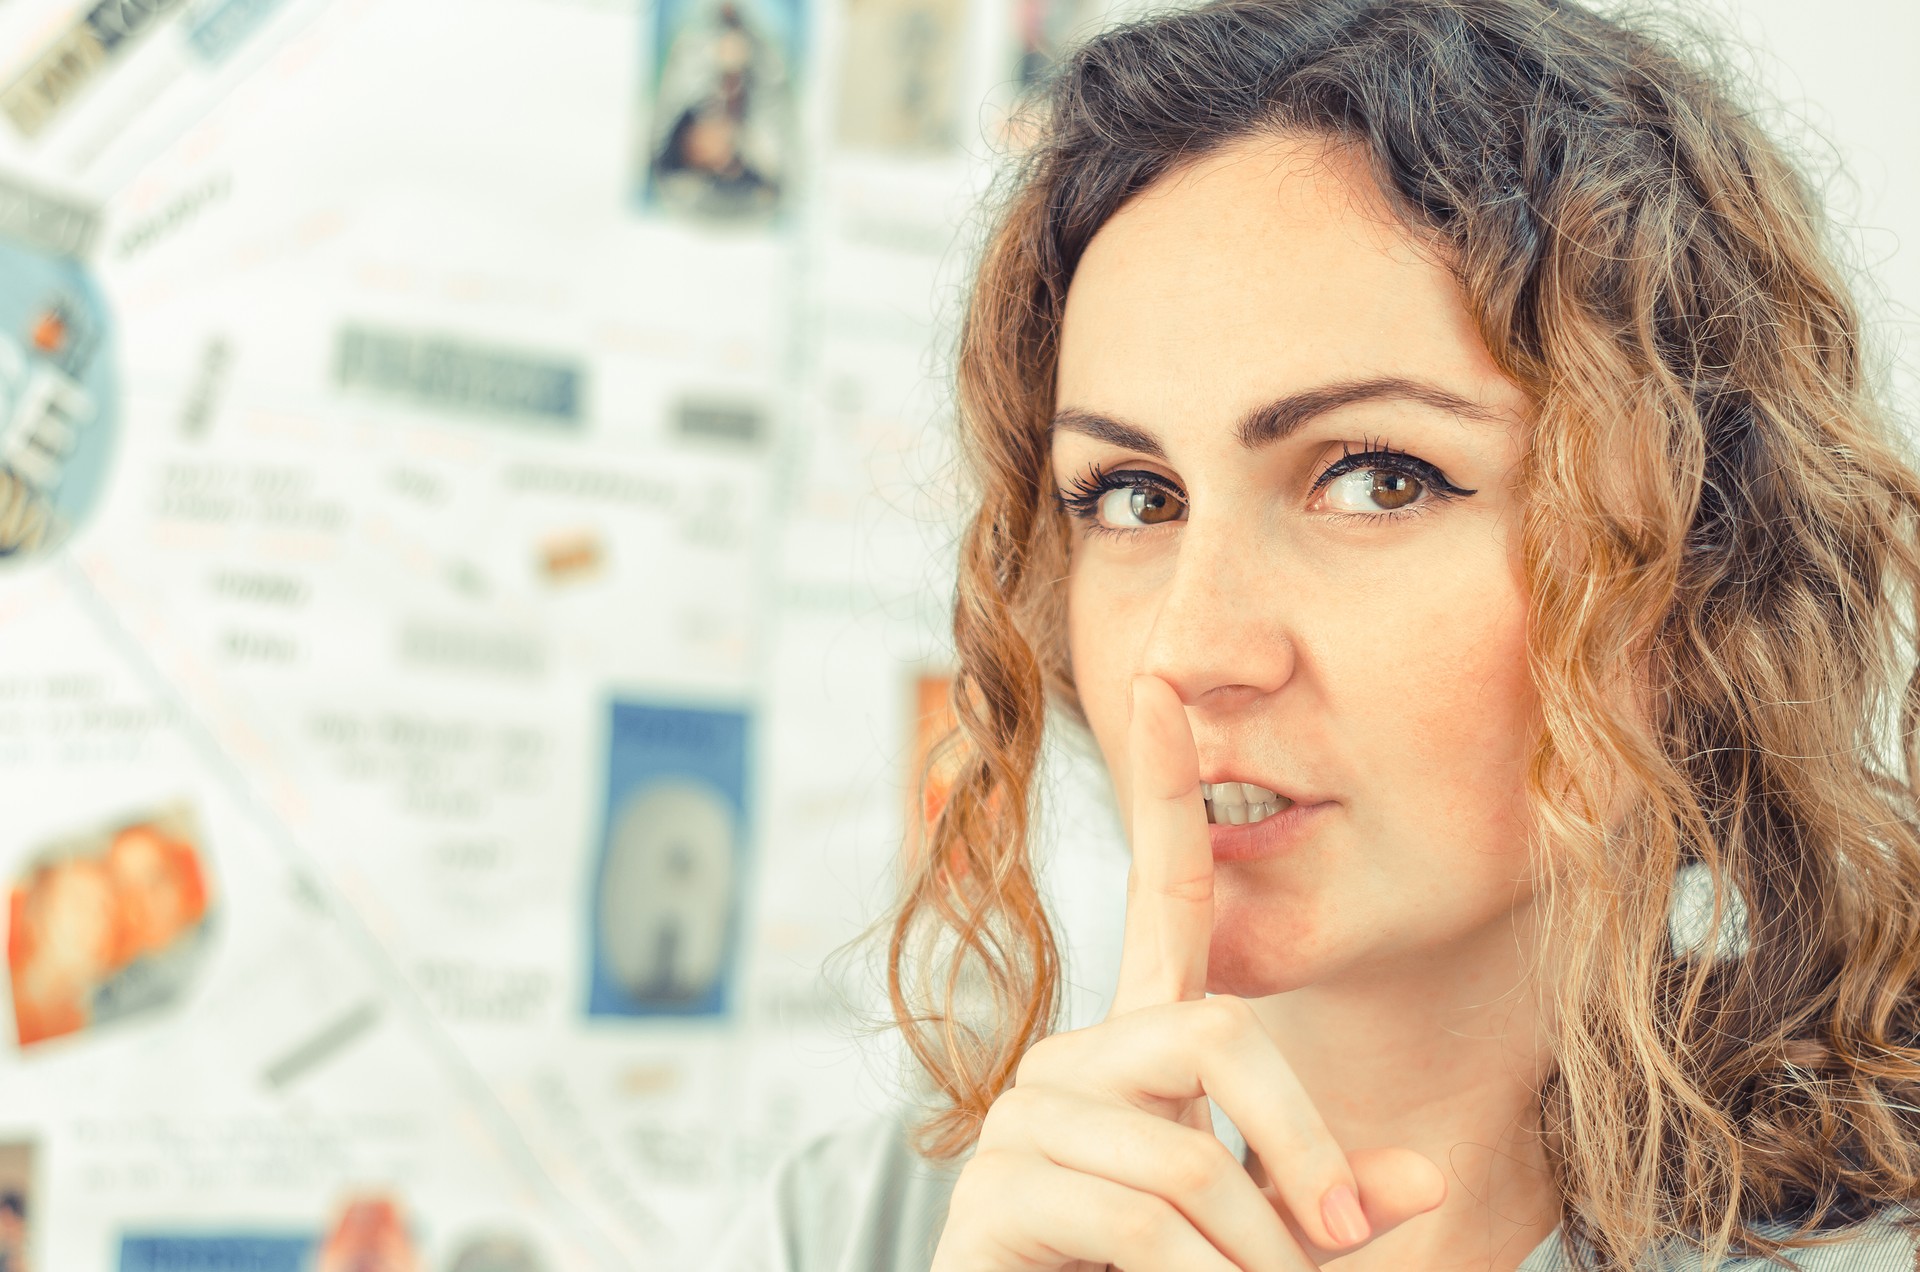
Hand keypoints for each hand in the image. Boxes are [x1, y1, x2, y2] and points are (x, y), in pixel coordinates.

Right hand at [929, 675, 1445, 1270]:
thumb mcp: (1268, 1243)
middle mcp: (1073, 1061)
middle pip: (1217, 1033)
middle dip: (1298, 1148)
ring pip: (1188, 1153)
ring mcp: (1023, 1122)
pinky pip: (1134, 1215)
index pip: (1159, 899)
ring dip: (1253, 1257)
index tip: (1159, 682)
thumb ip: (1328, 1198)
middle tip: (1338, 1243)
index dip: (1164, 793)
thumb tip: (1420, 1183)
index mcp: (1139, 1050)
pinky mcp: (991, 1194)